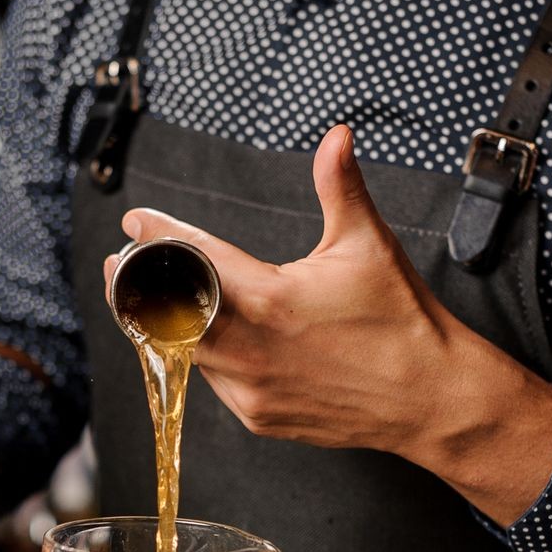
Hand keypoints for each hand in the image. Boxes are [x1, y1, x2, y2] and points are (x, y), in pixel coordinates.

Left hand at [104, 124, 551, 525]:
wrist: (431, 399)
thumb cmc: (402, 320)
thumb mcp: (368, 244)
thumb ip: (340, 186)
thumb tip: (336, 134)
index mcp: (269, 300)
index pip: (194, 259)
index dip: (159, 236)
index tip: (135, 221)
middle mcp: (250, 350)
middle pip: (166, 314)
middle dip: (138, 285)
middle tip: (120, 262)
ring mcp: (250, 390)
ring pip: (185, 353)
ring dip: (166, 324)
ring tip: (152, 296)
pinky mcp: (258, 417)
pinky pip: (213, 384)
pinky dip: (203, 358)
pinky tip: (204, 339)